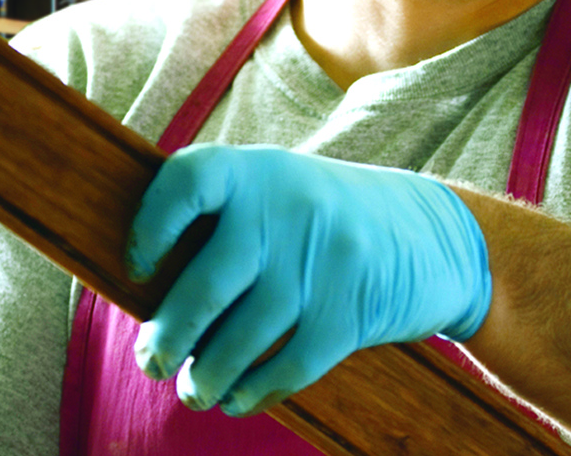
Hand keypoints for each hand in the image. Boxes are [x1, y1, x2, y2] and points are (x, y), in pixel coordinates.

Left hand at [126, 145, 490, 415]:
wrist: (434, 232)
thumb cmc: (321, 218)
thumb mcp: (276, 188)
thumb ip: (221, 217)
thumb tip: (148, 291)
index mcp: (255, 170)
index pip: (187, 182)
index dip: (150, 226)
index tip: (136, 271)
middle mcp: (286, 209)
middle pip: (208, 283)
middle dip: (169, 334)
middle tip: (150, 362)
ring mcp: (323, 261)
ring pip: (246, 335)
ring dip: (208, 374)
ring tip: (192, 391)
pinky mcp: (352, 311)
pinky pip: (290, 363)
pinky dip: (255, 390)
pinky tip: (236, 400)